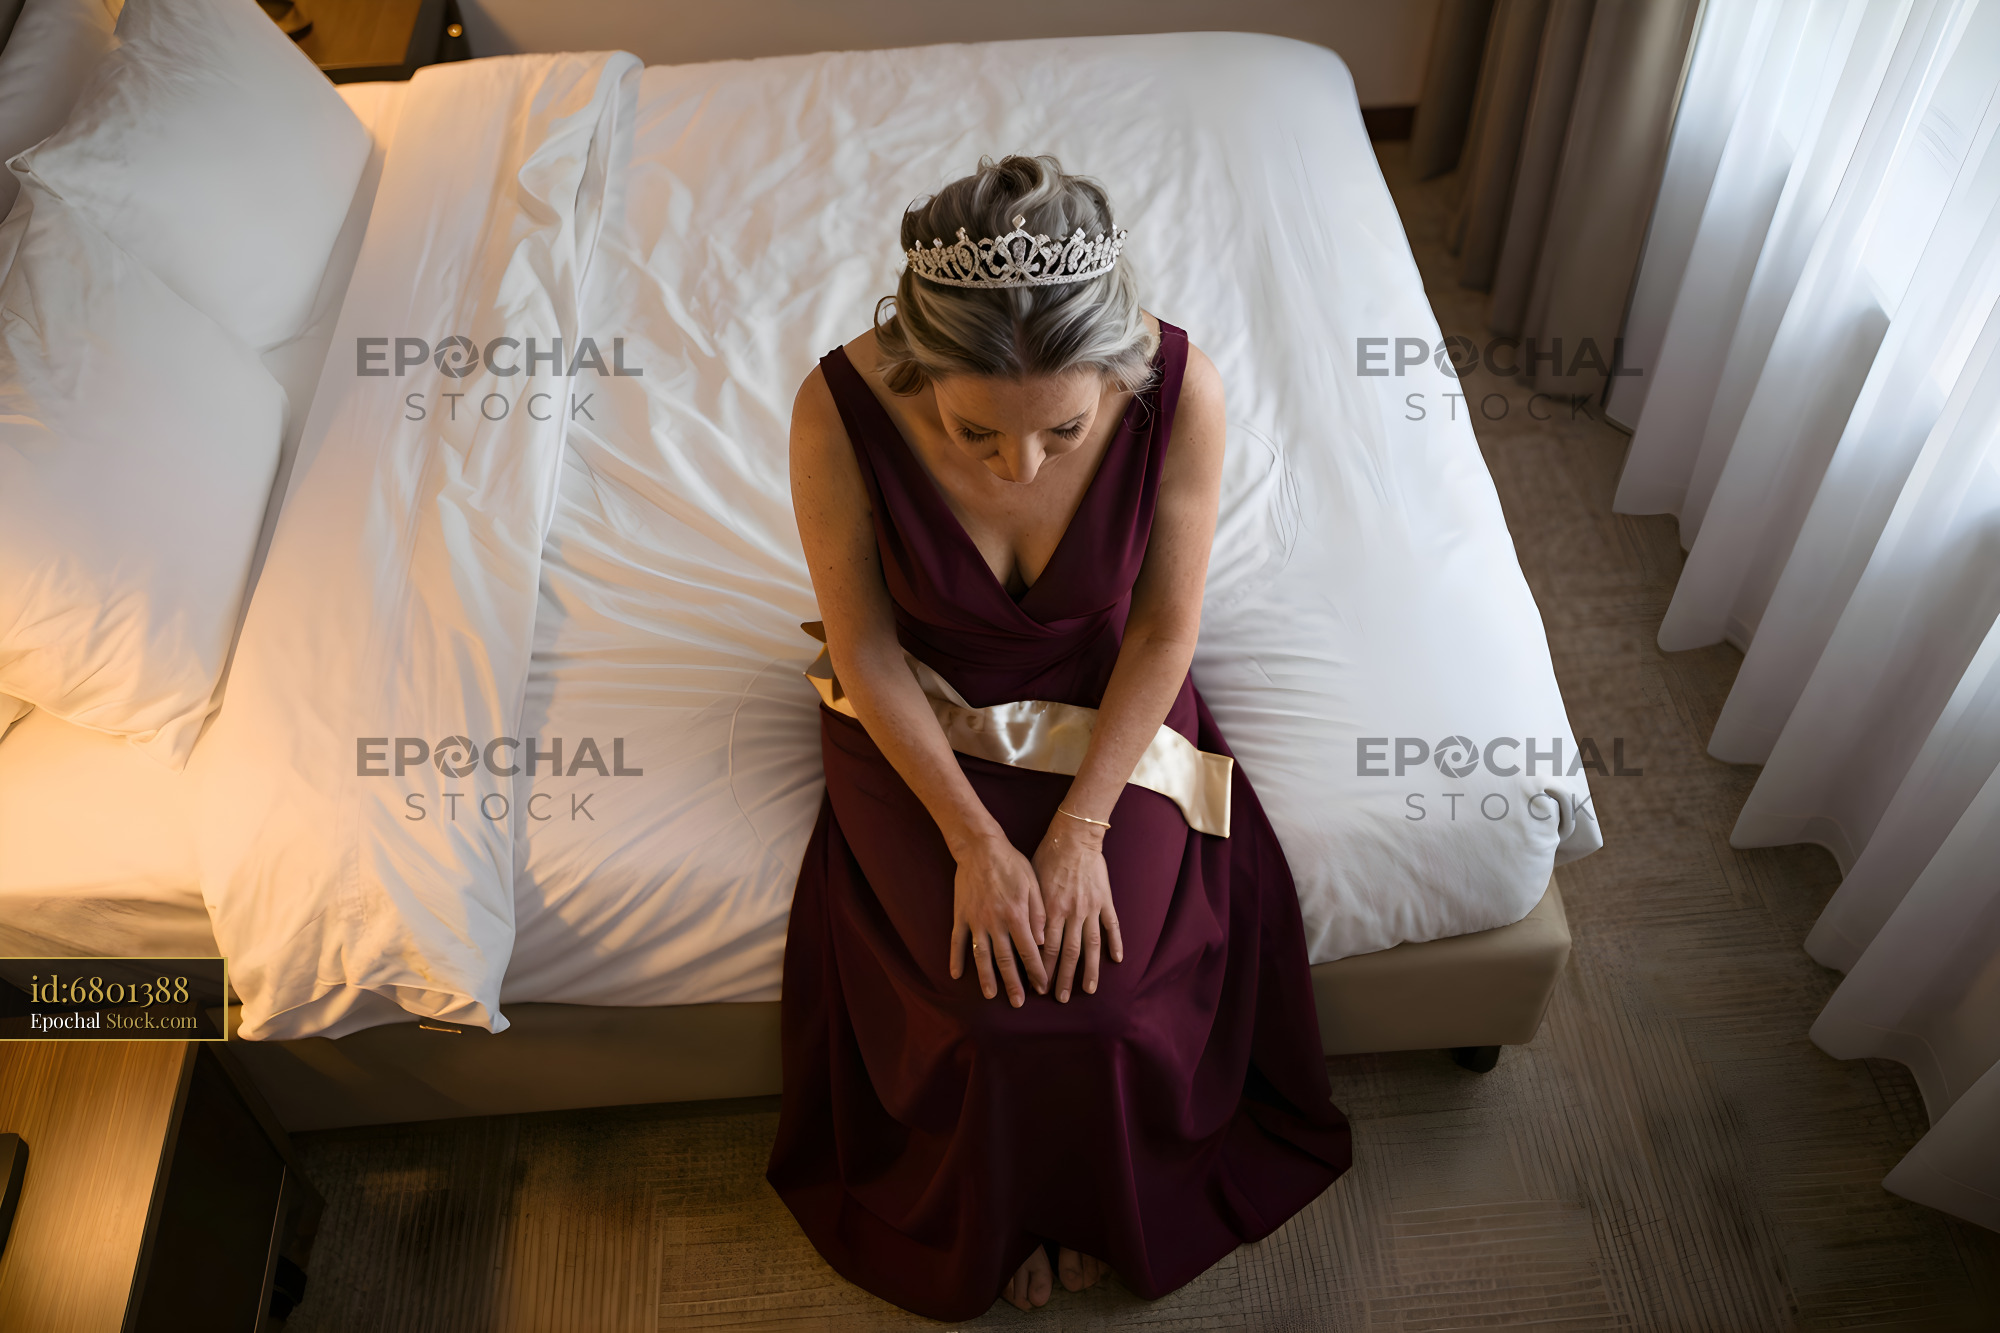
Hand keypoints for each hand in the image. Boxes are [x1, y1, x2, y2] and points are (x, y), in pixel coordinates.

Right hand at [950, 832, 1049, 1005]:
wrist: (980, 846)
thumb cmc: (1012, 863)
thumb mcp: (1033, 884)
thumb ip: (1038, 914)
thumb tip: (1042, 942)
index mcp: (1017, 915)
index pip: (1029, 952)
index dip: (1036, 971)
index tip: (1041, 987)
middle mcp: (995, 922)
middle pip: (1005, 960)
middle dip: (1013, 984)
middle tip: (1018, 1003)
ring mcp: (975, 920)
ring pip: (981, 956)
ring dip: (986, 977)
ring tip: (991, 995)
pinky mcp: (960, 915)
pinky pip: (957, 942)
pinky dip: (956, 959)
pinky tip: (956, 975)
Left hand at [1033, 814, 1123, 1001]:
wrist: (1073, 836)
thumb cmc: (1046, 857)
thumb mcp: (1031, 883)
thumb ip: (1031, 911)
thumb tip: (1025, 936)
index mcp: (1050, 910)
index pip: (1045, 948)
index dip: (1042, 969)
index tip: (1039, 987)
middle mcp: (1071, 913)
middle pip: (1067, 953)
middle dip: (1063, 978)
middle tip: (1060, 998)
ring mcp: (1090, 908)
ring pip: (1091, 946)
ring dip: (1089, 970)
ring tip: (1089, 990)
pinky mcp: (1105, 900)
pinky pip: (1112, 926)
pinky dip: (1116, 943)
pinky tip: (1118, 959)